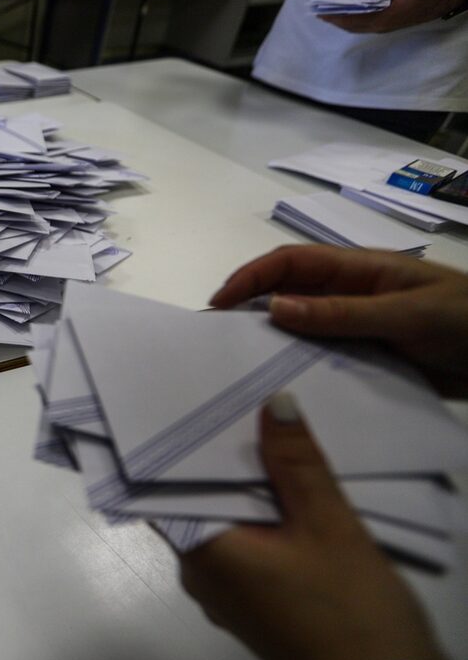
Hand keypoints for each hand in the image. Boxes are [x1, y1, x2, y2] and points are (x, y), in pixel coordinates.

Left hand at [179, 395, 458, 659]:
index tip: (187, 400)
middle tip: (231, 402)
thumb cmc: (351, 612)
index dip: (177, 444)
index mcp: (200, 553)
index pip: (164, 487)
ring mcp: (225, 595)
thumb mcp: (328, 525)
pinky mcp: (254, 606)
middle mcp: (199, 575)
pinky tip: (282, 490)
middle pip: (194, 502)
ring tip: (260, 434)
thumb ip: (296, 463)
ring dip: (241, 489)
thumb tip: (270, 403)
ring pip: (223, 525)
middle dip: (214, 460)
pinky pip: (243, 548)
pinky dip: (258, 518)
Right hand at [210, 245, 467, 395]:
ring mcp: (360, 329)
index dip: (250, 278)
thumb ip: (342, 314)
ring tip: (241, 372)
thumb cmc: (466, 319)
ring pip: (303, 333)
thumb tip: (273, 309)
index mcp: (358, 271)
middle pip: (288, 297)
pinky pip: (327, 363)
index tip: (218, 305)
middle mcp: (352, 297)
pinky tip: (287, 395)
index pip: (290, 264)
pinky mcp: (372, 360)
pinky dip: (303, 372)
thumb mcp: (406, 313)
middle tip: (217, 344)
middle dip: (250, 313)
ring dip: (274, 347)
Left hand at [320, 0, 467, 32]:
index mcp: (388, 16)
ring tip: (326, 11)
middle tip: (317, 12)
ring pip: (357, 26)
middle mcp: (383, 25)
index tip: (321, 13)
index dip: (337, 17)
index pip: (355, 20)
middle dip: (334, 19)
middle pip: (352, 26)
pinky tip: (344, 10)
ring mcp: (386, 25)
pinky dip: (351, 19)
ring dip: (341, 20)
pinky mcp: (388, 22)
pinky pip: (364, 23)